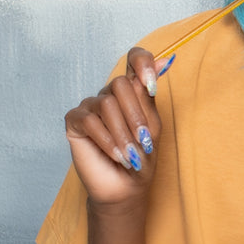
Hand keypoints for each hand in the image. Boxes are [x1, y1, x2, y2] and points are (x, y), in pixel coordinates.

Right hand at [63, 47, 169, 207]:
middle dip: (135, 116)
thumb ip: (150, 93)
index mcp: (132, 91)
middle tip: (144, 141)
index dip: (143, 63)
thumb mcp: (152, 124)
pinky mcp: (75, 121)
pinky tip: (117, 155)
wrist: (127, 185)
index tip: (152, 85)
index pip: (135, 58)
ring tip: (130, 155)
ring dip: (123, 133)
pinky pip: (90, 121)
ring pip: (106, 103)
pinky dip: (107, 140)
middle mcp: (110, 94)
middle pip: (120, 84)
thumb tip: (167, 59)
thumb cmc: (142, 156)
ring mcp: (91, 106)